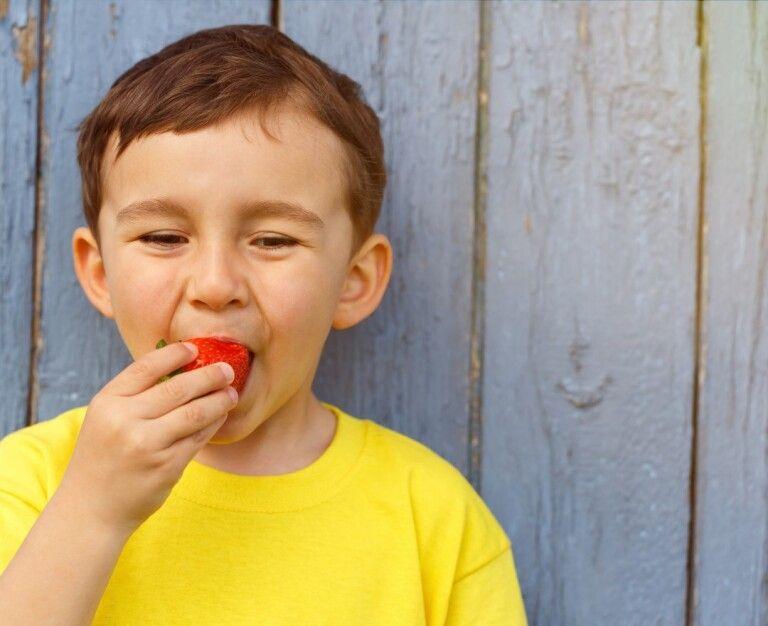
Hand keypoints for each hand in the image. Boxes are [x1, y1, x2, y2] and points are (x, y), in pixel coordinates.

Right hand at [57, 341, 237, 536]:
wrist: (91, 510)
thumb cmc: (103, 457)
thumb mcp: (106, 419)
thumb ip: (136, 395)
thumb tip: (183, 367)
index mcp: (108, 402)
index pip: (146, 367)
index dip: (174, 354)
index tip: (195, 348)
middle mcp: (125, 421)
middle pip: (178, 388)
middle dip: (209, 376)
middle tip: (227, 370)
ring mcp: (147, 445)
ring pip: (195, 413)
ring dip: (219, 400)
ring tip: (232, 393)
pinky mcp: (166, 466)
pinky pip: (198, 438)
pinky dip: (214, 424)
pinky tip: (221, 416)